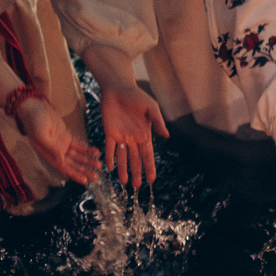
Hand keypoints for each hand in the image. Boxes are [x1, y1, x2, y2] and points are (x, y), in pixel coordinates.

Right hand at [16, 93, 99, 185]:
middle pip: (73, 165)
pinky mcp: (65, 136)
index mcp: (48, 154)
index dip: (74, 175)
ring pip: (77, 156)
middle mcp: (55, 152)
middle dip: (84, 170)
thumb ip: (51, 148)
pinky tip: (95, 151)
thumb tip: (60, 160)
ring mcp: (61, 144)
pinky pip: (78, 145)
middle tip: (96, 176)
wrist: (33, 106)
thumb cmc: (34, 120)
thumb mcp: (41, 134)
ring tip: (99, 164)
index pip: (63, 168)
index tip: (85, 181)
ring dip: (88, 160)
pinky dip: (87, 149)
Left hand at [96, 74, 167, 188]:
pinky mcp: (109, 132)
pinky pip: (109, 148)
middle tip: (137, 187)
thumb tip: (166, 136)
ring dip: (123, 170)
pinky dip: (110, 157)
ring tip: (123, 183)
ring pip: (122, 157)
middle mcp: (133, 139)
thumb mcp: (150, 108)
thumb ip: (157, 122)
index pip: (148, 155)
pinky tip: (109, 168)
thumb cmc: (136, 96)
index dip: (149, 167)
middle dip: (136, 173)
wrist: (118, 88)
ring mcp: (121, 136)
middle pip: (135, 160)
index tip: (152, 179)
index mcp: (145, 135)